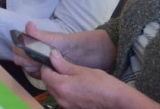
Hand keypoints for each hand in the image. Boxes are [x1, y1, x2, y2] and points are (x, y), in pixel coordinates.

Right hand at [12, 22, 71, 77]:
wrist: (73, 52)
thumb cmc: (60, 42)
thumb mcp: (49, 37)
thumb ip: (37, 33)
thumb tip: (29, 24)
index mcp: (26, 40)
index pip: (16, 47)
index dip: (23, 51)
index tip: (33, 51)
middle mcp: (26, 51)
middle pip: (19, 59)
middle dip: (29, 60)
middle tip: (42, 58)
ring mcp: (31, 61)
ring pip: (25, 68)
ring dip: (35, 67)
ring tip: (47, 62)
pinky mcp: (37, 71)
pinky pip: (33, 75)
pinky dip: (39, 73)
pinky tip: (48, 68)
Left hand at [41, 51, 158, 107]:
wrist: (115, 100)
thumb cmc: (101, 83)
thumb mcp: (81, 70)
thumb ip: (63, 64)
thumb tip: (52, 55)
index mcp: (61, 86)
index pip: (45, 74)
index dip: (47, 65)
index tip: (53, 59)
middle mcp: (60, 98)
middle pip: (48, 84)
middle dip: (51, 74)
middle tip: (61, 65)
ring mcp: (66, 106)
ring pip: (54, 91)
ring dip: (57, 82)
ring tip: (70, 75)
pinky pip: (61, 98)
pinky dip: (63, 90)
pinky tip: (74, 85)